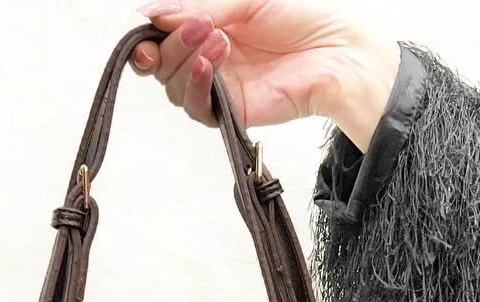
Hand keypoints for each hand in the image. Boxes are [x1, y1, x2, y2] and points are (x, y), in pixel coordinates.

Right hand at [130, 2, 400, 150]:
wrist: (335, 48)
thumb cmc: (300, 16)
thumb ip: (193, 6)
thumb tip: (147, 12)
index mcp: (207, 29)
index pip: (161, 40)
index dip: (146, 40)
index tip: (144, 32)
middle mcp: (208, 60)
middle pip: (162, 66)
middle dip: (170, 45)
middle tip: (197, 25)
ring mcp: (219, 88)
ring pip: (175, 88)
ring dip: (187, 60)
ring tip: (218, 39)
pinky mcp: (231, 112)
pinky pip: (198, 108)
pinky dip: (198, 84)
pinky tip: (215, 61)